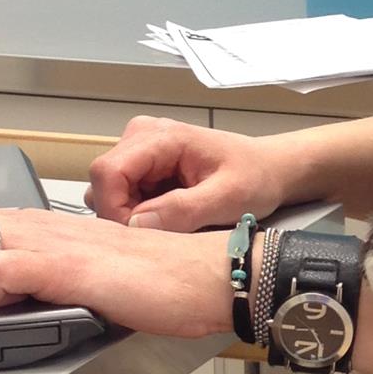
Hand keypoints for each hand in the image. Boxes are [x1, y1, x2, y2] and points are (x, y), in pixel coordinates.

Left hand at [0, 202, 230, 336]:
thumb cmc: (154, 277)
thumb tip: (6, 284)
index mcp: (34, 223)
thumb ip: (43, 267)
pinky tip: (23, 305)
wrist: (201, 275)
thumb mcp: (82, 265)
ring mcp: (45, 243)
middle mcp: (32, 224)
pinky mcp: (64, 267)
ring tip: (3, 300)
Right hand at [85, 118, 284, 230]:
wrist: (269, 169)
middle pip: (103, 183)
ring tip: (173, 223)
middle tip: (163, 234)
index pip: (107, 172)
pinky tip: (170, 217)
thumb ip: (183, 210)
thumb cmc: (255, 177)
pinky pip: (123, 195)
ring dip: (132, 216)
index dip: (114, 210)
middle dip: (124, 216)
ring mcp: (139, 150)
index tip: (140, 237)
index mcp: (161, 137)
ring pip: (110, 192)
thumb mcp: (228, 198)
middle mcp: (141, 136)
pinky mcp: (142, 166)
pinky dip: (140, 213)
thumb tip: (137, 225)